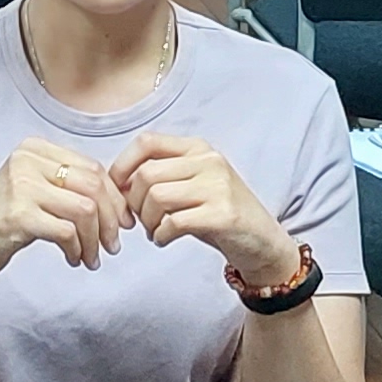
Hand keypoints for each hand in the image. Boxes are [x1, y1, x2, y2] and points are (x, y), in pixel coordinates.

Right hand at [0, 137, 128, 276]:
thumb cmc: (5, 218)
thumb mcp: (37, 189)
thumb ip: (71, 185)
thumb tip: (121, 202)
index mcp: (35, 148)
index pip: (92, 167)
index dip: (114, 197)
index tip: (122, 222)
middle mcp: (27, 160)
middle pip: (93, 186)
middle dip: (110, 220)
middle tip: (113, 245)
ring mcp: (21, 186)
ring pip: (85, 210)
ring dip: (95, 239)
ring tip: (92, 257)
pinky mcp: (18, 214)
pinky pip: (67, 231)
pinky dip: (77, 249)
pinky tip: (73, 258)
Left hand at [119, 135, 295, 285]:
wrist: (262, 240)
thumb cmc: (219, 213)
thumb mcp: (193, 183)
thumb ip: (162, 175)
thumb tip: (119, 183)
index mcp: (198, 148)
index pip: (147, 142)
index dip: (123, 165)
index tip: (118, 189)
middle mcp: (209, 161)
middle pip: (146, 174)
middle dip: (134, 202)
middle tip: (142, 220)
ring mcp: (218, 187)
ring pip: (156, 197)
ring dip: (147, 221)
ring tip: (155, 231)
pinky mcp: (223, 215)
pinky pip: (173, 222)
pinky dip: (160, 235)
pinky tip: (165, 239)